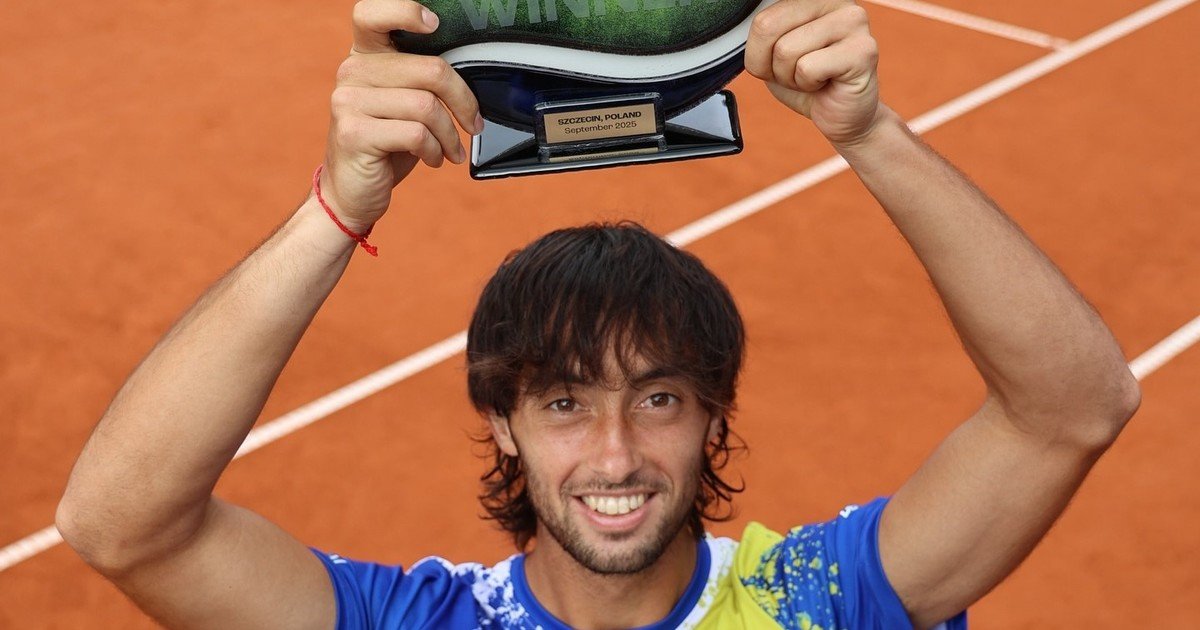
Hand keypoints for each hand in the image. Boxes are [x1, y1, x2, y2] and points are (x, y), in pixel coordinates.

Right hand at [320, 0, 482, 232]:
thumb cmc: (385, 144)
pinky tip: (433, 159)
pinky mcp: (354, 133)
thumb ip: (420, 80)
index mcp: (364, 57)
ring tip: (450, 150)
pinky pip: (416, 134)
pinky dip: (435, 150)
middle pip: (430, 70)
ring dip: (450, 135)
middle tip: (472, 124)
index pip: (371, 15)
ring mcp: (348, 101)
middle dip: (463, 102)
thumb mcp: (403, 104)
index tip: (435, 25)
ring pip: (427, 106)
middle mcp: (351, 72)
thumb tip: (470, 74)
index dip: (406, 11)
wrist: (351, 191)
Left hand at [746, 0, 881, 146]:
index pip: (760, 17)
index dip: (758, 52)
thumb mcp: (773, 52)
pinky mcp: (863, 50)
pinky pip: (807, 68)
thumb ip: (764, 30)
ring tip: (813, 77)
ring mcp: (853, 21)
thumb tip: (755, 22)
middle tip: (797, 72)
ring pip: (786, 50)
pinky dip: (807, 84)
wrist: (843, 115)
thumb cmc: (809, 81)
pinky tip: (826, 82)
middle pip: (767, 27)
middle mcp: (836, 0)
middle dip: (772, 65)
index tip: (781, 60)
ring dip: (791, 77)